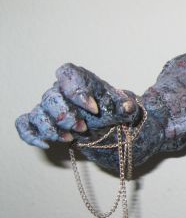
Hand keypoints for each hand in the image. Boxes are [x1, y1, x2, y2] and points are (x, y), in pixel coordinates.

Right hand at [16, 63, 137, 147]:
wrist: (111, 125)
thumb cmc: (113, 110)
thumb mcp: (124, 107)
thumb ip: (126, 105)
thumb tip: (128, 106)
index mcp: (79, 80)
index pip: (67, 74)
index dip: (76, 90)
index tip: (94, 109)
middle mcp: (60, 92)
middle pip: (51, 97)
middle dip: (65, 115)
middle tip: (82, 128)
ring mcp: (50, 108)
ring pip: (38, 113)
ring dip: (51, 128)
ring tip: (70, 138)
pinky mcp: (45, 124)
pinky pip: (25, 124)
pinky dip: (30, 134)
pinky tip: (46, 144)